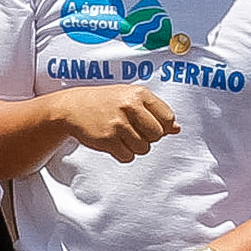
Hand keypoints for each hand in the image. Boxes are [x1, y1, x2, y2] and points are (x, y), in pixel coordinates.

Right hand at [54, 85, 179, 163]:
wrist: (73, 107)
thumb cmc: (106, 102)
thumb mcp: (131, 98)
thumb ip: (155, 112)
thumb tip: (177, 129)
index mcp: (139, 93)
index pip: (168, 118)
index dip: (161, 125)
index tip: (148, 123)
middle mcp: (129, 106)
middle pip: (157, 135)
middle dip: (148, 137)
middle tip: (133, 130)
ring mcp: (118, 124)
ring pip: (144, 149)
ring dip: (135, 147)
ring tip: (121, 135)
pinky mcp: (107, 140)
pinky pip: (128, 157)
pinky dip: (123, 154)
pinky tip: (113, 142)